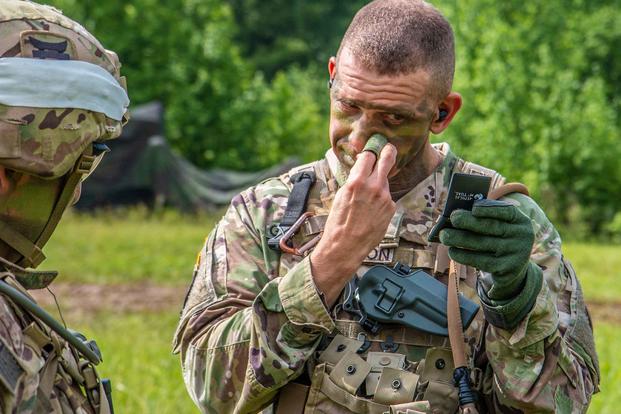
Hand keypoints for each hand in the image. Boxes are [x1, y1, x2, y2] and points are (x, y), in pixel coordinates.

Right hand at [310, 144, 396, 305]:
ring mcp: (385, 197)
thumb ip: (353, 179)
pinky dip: (380, 199)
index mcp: (357, 181)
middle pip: (387, 158)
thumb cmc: (338, 223)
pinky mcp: (391, 207)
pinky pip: (387, 196)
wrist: (346, 246)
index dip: (370, 152)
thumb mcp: (340, 196)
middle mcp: (374, 187)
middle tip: (388, 148)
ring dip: (379, 182)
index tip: (371, 150)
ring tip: (367, 198)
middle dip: (388, 151)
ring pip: (385, 180)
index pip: (369, 155)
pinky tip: (371, 210)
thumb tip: (360, 168)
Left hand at [439, 199, 534, 300]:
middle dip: (469, 222)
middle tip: (452, 218)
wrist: (513, 269)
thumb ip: (484, 219)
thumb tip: (456, 216)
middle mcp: (521, 236)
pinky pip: (481, 261)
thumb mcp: (500, 227)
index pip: (507, 211)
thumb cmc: (498, 240)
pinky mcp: (506, 270)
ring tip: (445, 236)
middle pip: (492, 227)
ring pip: (483, 244)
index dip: (490, 209)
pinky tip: (452, 251)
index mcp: (520, 220)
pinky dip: (464, 256)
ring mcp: (515, 254)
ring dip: (460, 239)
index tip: (474, 208)